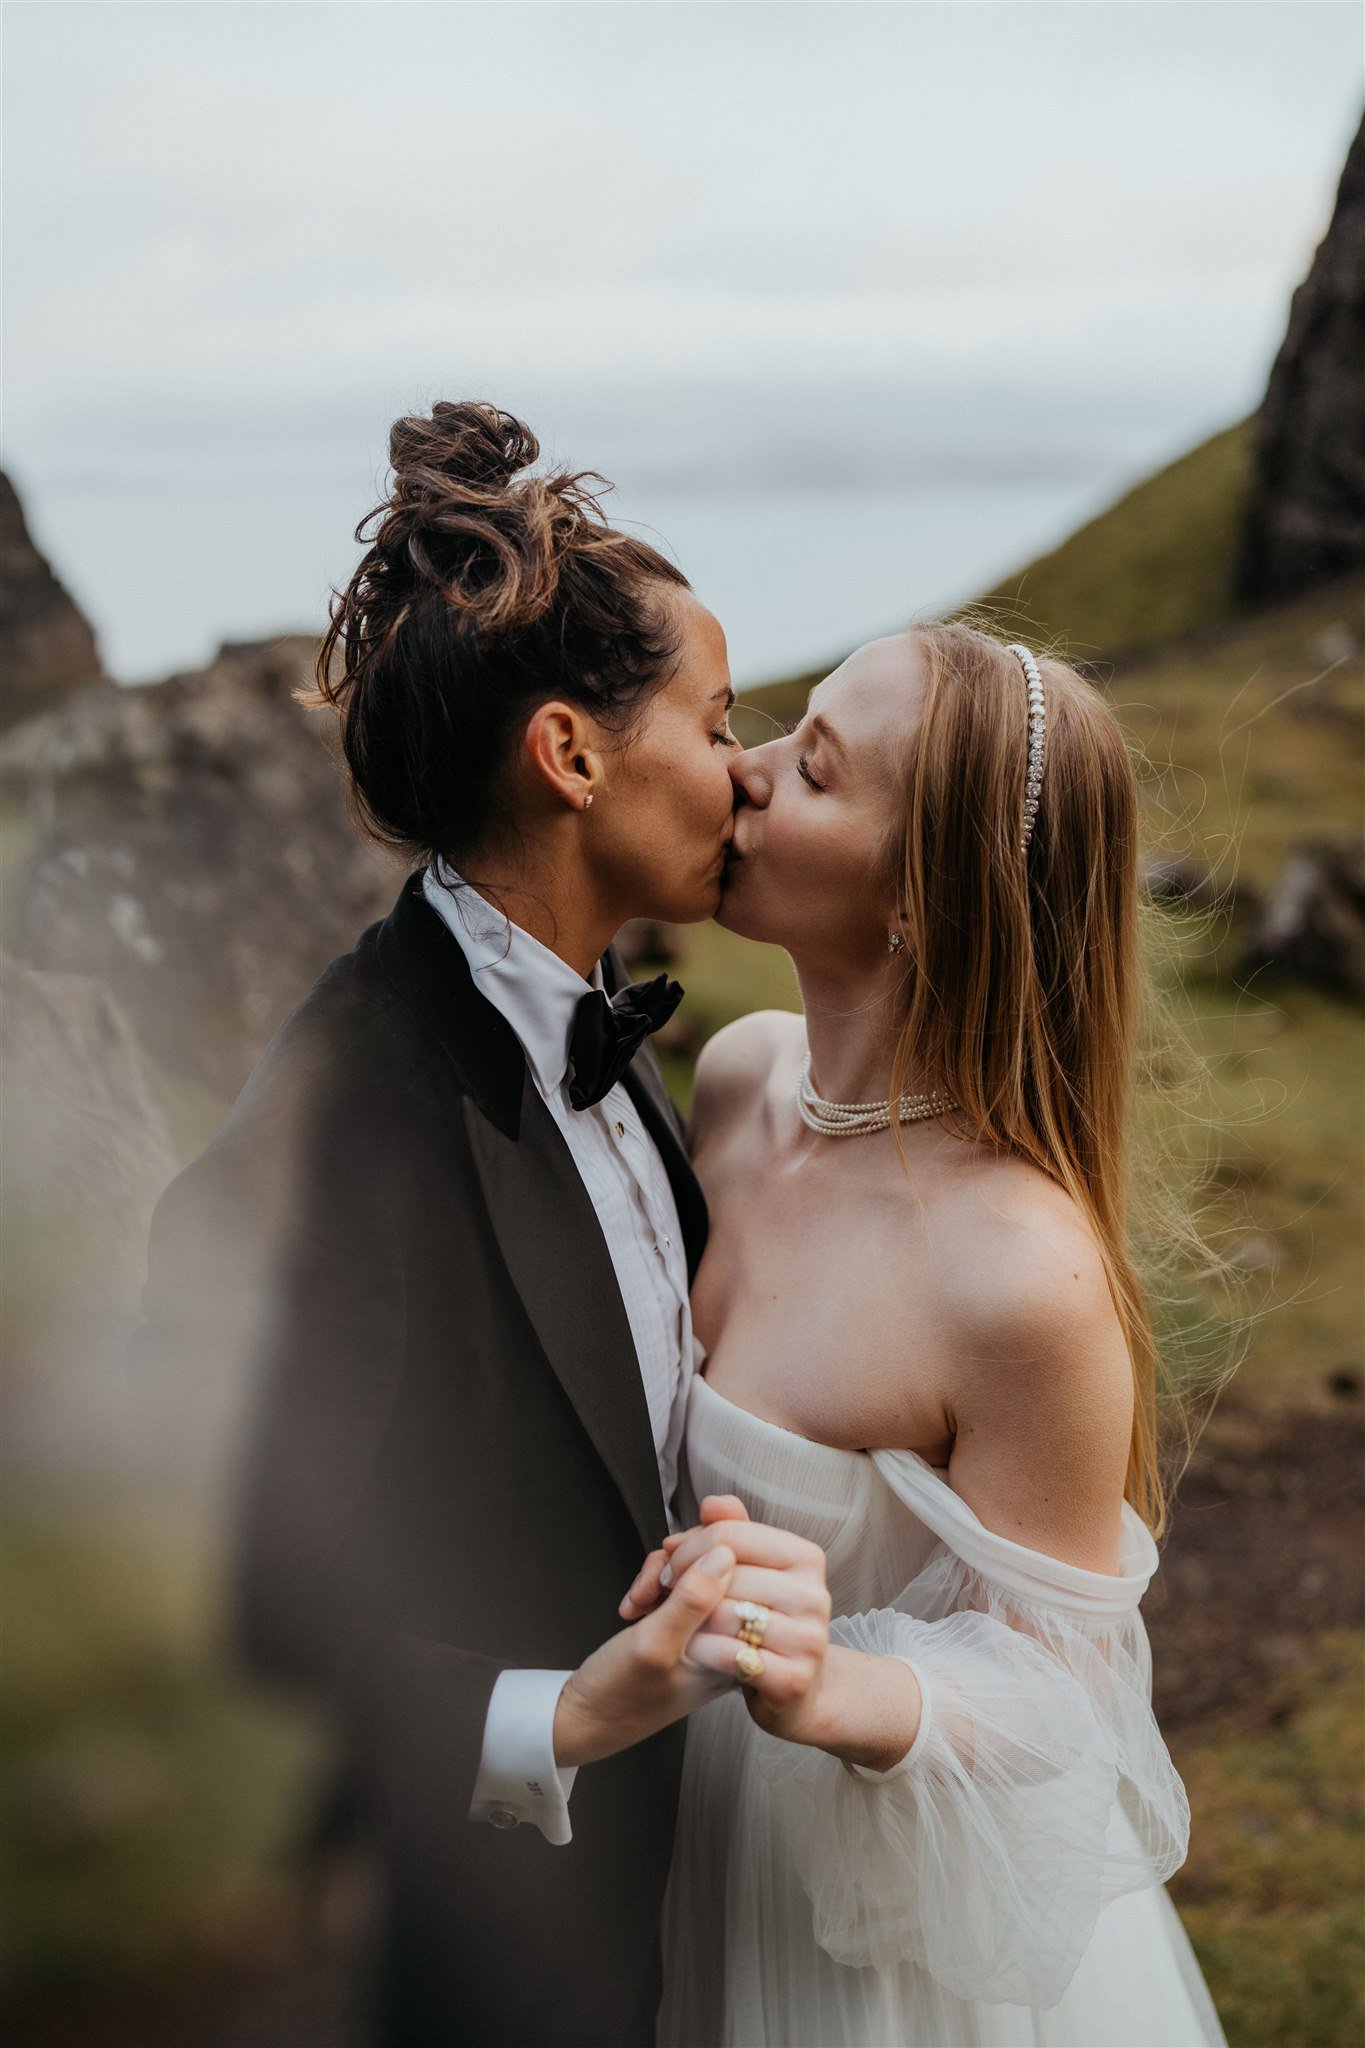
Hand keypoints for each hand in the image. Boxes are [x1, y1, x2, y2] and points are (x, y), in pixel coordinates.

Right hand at [553, 1540, 739, 1768]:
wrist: (589, 1716)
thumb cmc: (620, 1695)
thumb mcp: (654, 1645)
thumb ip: (693, 1600)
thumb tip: (726, 1554)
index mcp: (737, 1649)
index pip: (742, 1575)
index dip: (700, 1558)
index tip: (668, 1576)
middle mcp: (729, 1637)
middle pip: (719, 1564)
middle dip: (676, 1566)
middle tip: (652, 1590)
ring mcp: (708, 1628)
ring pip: (696, 1566)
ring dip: (660, 1574)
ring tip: (641, 1600)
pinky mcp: (688, 1620)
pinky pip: (680, 1580)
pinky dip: (654, 1583)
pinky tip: (639, 1603)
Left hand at [632, 1504, 834, 1749]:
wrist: (792, 1693)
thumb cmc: (759, 1622)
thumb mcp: (746, 1569)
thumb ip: (729, 1531)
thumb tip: (712, 1504)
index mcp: (805, 1557)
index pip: (727, 1533)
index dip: (686, 1548)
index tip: (670, 1565)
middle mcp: (815, 1595)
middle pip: (721, 1573)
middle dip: (680, 1583)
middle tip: (662, 1596)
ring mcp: (809, 1639)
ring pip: (722, 1613)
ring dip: (687, 1620)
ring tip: (680, 1623)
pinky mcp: (794, 1679)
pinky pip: (727, 1653)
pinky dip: (700, 1651)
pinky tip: (694, 1652)